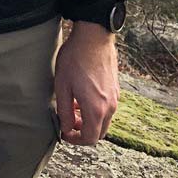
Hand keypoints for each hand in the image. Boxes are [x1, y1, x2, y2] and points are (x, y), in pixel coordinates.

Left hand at [54, 21, 119, 145]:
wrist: (93, 37)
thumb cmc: (75, 59)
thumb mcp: (62, 86)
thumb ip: (64, 112)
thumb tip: (66, 128)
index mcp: (96, 109)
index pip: (90, 138)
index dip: (75, 140)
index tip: (65, 132)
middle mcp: (110, 107)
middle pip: (99, 132)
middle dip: (83, 131)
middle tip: (69, 120)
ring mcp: (115, 98)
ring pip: (104, 120)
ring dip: (89, 120)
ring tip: (73, 106)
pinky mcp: (116, 89)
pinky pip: (107, 108)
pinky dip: (96, 110)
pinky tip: (82, 96)